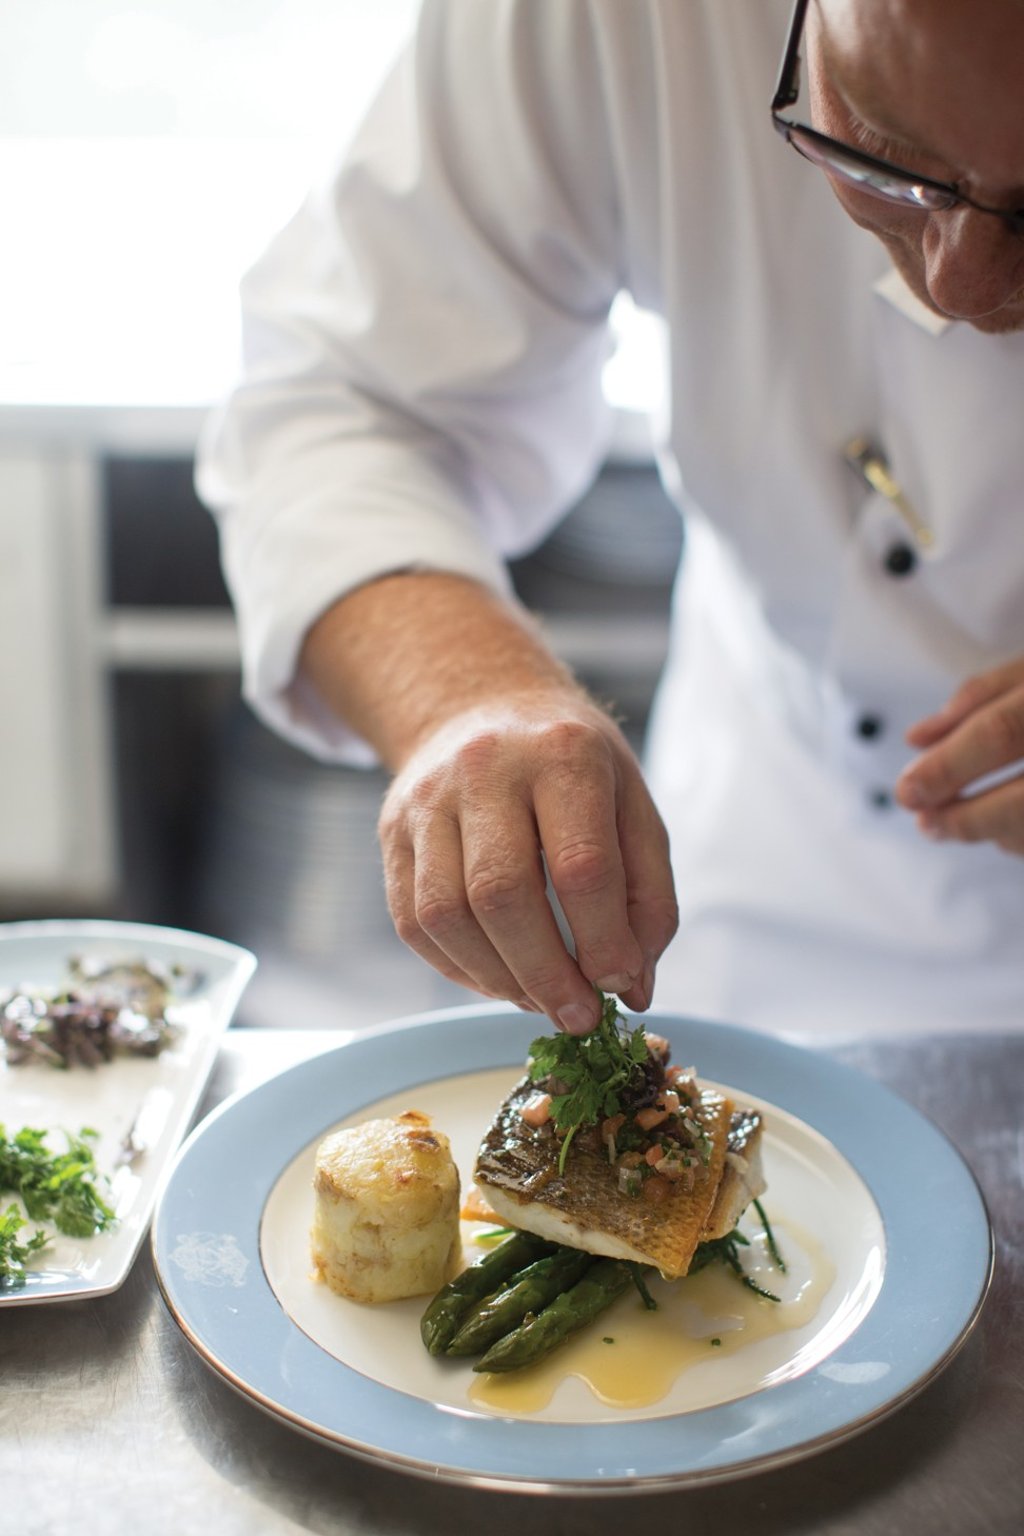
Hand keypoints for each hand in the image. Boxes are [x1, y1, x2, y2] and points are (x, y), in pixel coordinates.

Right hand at [377, 694, 678, 1032]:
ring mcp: (428, 799)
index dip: (603, 942)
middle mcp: (486, 768)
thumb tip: (632, 988)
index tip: (619, 985)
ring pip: (446, 914)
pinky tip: (498, 977)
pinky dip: (458, 968)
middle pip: (503, 894)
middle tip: (579, 1017)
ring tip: (539, 1000)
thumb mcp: (633, 806)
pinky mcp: (392, 832)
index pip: (581, 867)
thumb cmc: (572, 768)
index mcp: (563, 754)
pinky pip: (413, 921)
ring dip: (497, 979)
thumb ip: (648, 898)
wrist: (482, 704)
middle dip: (545, 975)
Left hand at [895, 658, 1023, 855]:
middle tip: (926, 823)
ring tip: (953, 822)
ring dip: (991, 833)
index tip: (908, 790)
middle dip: (967, 818)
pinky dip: (1019, 838)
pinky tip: (1000, 829)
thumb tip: (918, 739)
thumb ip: (982, 696)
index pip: (1000, 732)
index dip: (949, 764)